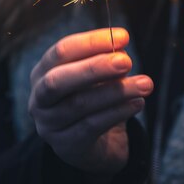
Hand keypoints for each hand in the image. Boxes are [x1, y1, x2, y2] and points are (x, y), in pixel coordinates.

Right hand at [28, 28, 152, 175]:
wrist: (97, 144)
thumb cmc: (96, 98)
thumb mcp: (100, 76)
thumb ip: (107, 60)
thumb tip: (120, 48)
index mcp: (43, 71)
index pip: (61, 51)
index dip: (91, 42)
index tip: (123, 36)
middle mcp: (38, 98)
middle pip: (58, 80)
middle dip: (94, 68)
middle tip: (126, 61)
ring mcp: (48, 125)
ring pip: (79, 104)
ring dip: (116, 92)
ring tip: (145, 84)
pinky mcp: (65, 146)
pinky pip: (91, 126)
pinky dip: (117, 112)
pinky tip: (137, 103)